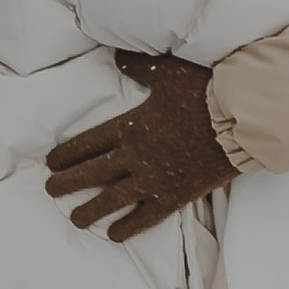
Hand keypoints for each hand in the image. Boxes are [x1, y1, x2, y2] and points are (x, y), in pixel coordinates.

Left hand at [44, 53, 235, 239]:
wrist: (239, 120)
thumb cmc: (205, 93)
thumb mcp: (168, 72)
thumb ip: (139, 65)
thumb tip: (116, 54)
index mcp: (129, 126)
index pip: (87, 143)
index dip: (66, 153)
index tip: (51, 162)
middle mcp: (134, 156)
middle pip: (91, 173)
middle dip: (66, 183)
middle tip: (50, 190)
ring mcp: (152, 180)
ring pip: (111, 200)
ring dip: (89, 211)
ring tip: (75, 218)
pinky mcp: (173, 197)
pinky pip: (144, 217)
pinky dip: (128, 227)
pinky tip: (115, 234)